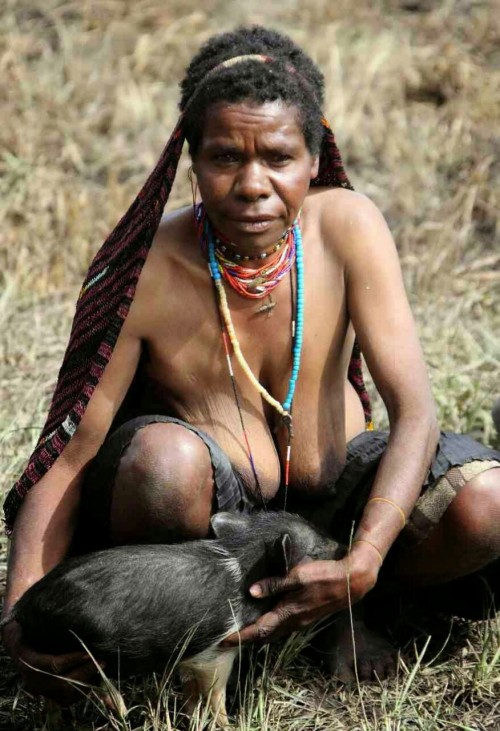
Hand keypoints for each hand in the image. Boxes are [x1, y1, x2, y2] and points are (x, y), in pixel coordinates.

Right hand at [2, 619, 101, 705]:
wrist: (21, 644)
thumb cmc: (33, 627)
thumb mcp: (36, 622)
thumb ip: (50, 619)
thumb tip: (68, 603)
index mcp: (28, 660)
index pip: (53, 665)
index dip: (72, 659)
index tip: (88, 651)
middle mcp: (32, 679)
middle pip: (62, 683)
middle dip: (84, 672)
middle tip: (102, 660)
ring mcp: (41, 690)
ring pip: (65, 695)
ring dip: (86, 684)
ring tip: (102, 669)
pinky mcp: (49, 695)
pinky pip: (67, 700)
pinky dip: (82, 693)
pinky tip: (96, 680)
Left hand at [222, 549, 379, 647]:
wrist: (351, 582)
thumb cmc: (324, 576)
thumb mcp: (297, 576)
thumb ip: (275, 584)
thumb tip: (251, 592)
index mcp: (288, 613)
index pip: (258, 629)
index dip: (240, 635)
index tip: (223, 640)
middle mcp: (294, 622)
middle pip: (265, 635)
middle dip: (247, 638)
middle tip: (229, 637)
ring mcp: (301, 620)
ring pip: (275, 632)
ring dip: (258, 633)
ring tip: (243, 629)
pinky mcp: (307, 616)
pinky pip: (283, 627)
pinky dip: (270, 627)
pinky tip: (267, 618)